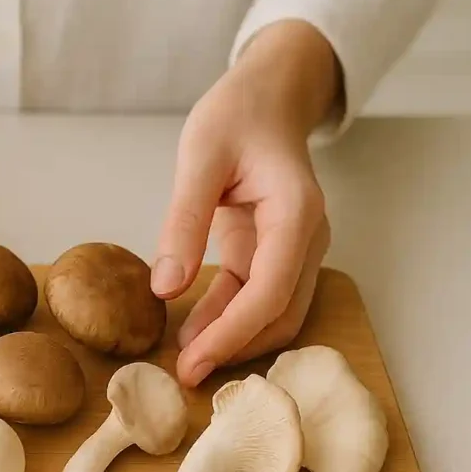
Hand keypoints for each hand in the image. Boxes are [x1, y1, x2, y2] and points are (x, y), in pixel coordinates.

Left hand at [151, 20, 339, 386]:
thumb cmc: (237, 114)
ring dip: (232, 340)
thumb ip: (184, 220)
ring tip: (183, 361)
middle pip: (280, 313)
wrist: (267, 96)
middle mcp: (306, 238)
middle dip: (235, 348)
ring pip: (273, 313)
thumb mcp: (199, 157)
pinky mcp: (274, 252)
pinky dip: (228, 319)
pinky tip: (192, 333)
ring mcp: (294, 249)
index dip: (232, 332)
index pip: (270, 290)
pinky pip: (256, 296)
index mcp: (296, 213)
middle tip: (184, 375)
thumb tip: (164, 288)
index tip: (193, 360)